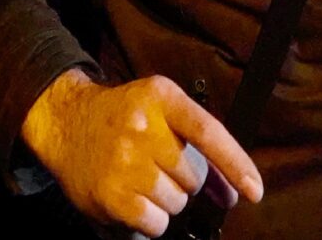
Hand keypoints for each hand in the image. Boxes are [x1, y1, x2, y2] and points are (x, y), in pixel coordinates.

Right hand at [21, 69, 264, 237]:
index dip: (236, 164)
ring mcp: (124, 160)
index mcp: (162, 97)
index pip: (209, 133)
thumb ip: (201, 152)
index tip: (255, 190)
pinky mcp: (110, 194)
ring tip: (140, 180)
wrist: (66, 122)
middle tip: (155, 166)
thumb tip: (235, 194)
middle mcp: (143, 125)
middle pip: (193, 177)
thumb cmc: (122, 119)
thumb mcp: (161, 115)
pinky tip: (133, 200)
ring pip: (176, 203)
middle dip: (182, 181)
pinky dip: (150, 221)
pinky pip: (155, 223)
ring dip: (165, 201)